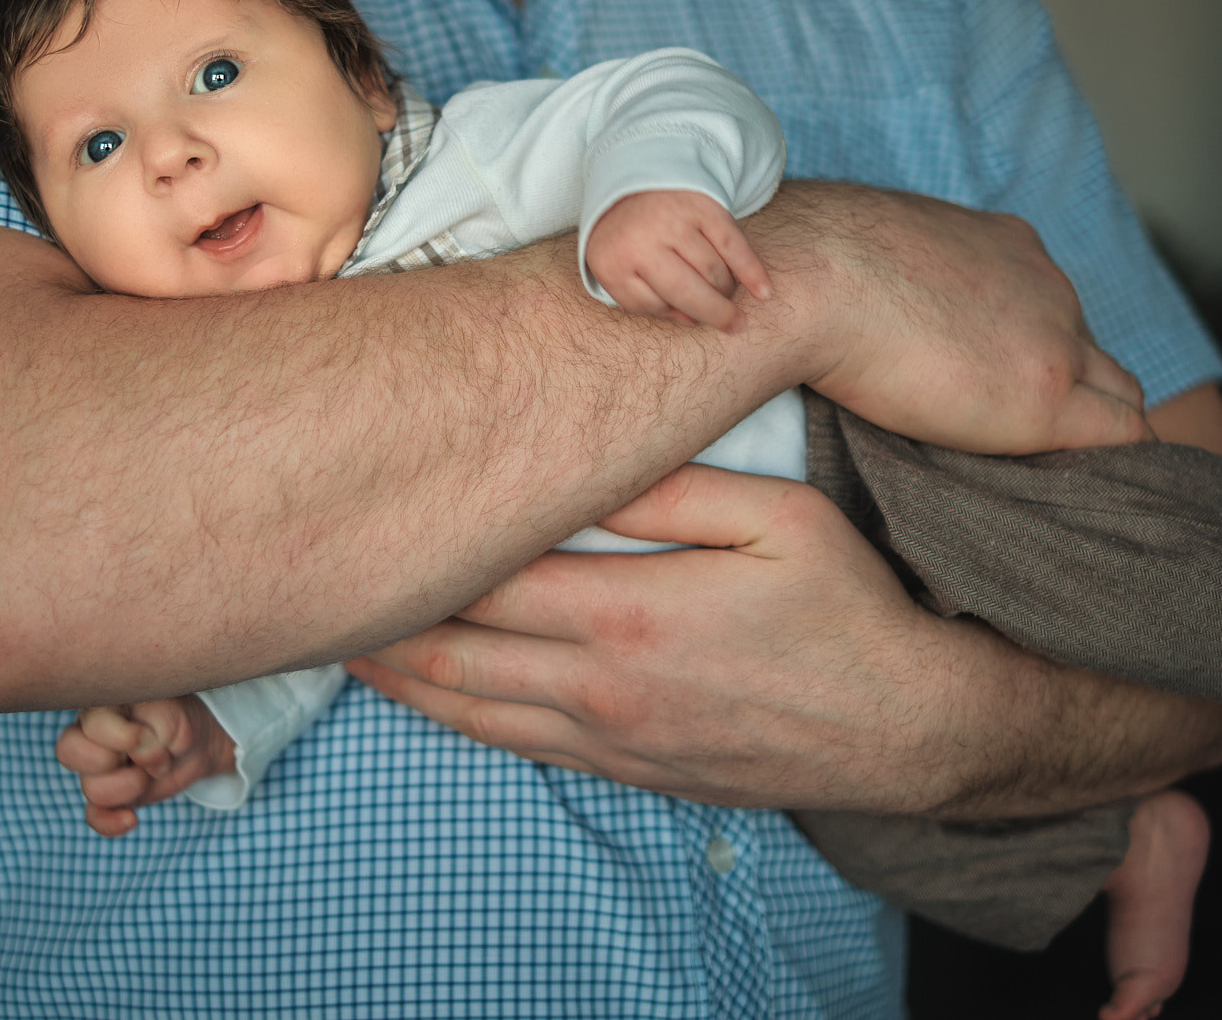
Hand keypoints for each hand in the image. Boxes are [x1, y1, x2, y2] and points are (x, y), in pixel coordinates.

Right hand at [54, 697, 237, 836]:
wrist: (197, 741)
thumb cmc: (177, 719)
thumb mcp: (170, 717)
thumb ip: (148, 734)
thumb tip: (135, 759)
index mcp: (99, 707)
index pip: (91, 726)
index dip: (125, 738)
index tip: (150, 734)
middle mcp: (88, 736)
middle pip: (70, 753)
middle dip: (115, 760)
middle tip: (147, 753)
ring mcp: (96, 768)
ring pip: (91, 789)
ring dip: (131, 786)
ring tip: (155, 772)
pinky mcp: (108, 796)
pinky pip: (94, 816)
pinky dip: (111, 823)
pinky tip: (131, 819)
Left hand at [350, 463, 967, 811]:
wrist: (909, 727)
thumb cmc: (849, 609)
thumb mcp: (777, 519)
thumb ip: (670, 489)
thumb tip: (582, 452)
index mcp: (626, 613)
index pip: (485, 574)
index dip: (416, 542)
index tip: (363, 504)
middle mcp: (599, 686)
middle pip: (452, 650)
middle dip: (379, 612)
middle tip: (311, 573)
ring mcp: (608, 739)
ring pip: (467, 710)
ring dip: (396, 674)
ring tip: (335, 638)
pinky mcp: (626, 770)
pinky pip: (513, 747)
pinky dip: (451, 720)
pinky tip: (420, 696)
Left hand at [586, 191, 773, 330]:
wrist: (635, 176)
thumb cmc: (628, 236)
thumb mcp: (617, 267)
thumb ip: (643, 299)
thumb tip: (691, 320)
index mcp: (612, 261)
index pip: (649, 305)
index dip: (669, 312)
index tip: (684, 313)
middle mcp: (641, 240)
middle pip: (686, 292)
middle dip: (716, 314)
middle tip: (736, 327)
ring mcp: (673, 221)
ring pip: (712, 272)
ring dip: (726, 289)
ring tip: (728, 293)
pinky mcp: (702, 206)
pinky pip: (733, 246)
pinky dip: (751, 271)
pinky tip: (763, 291)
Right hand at [760, 183, 1148, 453]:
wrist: (807, 279)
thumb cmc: (809, 272)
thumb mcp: (869, 259)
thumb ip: (894, 287)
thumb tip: (854, 319)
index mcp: (1003, 245)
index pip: (1048, 310)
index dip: (1030, 357)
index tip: (996, 395)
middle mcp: (1043, 283)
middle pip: (1089, 350)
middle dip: (1070, 393)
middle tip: (1021, 445)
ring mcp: (1054, 336)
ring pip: (1117, 391)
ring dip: (1089, 429)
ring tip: (1050, 475)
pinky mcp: (1047, 395)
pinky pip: (1124, 434)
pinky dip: (1112, 463)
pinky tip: (1083, 494)